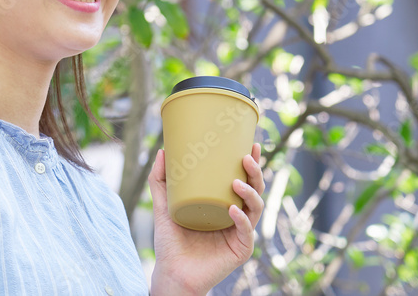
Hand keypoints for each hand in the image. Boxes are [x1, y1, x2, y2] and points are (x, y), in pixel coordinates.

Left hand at [147, 143, 265, 295]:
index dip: (251, 163)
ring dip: (251, 193)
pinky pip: (245, 232)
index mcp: (224, 204)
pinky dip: (241, 220)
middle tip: (246, 158)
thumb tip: (163, 152)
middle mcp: (236, 217)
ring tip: (237, 183)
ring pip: (256, 208)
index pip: (243, 179)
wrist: (171, 273)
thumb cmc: (170, 242)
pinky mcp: (239, 250)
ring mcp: (239, 233)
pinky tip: (233, 210)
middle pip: (255, 190)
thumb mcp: (164, 206)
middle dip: (256, 173)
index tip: (250, 144)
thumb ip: (160, 181)